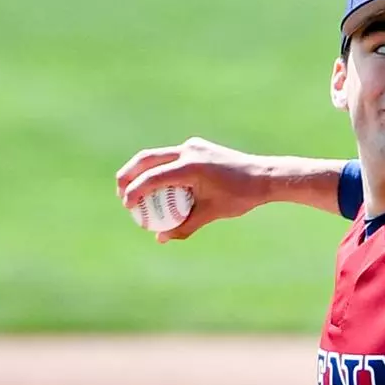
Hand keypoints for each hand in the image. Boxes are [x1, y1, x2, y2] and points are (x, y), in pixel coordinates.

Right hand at [114, 137, 270, 242]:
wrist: (264, 176)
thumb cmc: (240, 197)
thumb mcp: (211, 214)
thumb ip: (185, 226)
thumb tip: (161, 238)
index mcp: (191, 167)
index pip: (153, 177)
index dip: (135, 190)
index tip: (126, 205)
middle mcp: (189, 151)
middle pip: (147, 159)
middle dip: (128, 175)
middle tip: (120, 193)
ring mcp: (193, 146)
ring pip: (157, 155)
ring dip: (142, 170)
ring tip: (133, 189)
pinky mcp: (198, 147)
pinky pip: (172, 157)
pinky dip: (160, 169)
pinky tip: (157, 185)